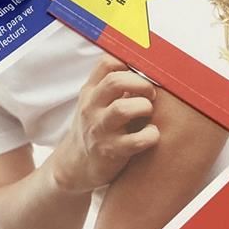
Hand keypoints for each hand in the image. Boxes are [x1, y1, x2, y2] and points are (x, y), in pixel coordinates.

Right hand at [47, 56, 159, 194]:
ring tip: (148, 112)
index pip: (106, 63)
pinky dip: (150, 135)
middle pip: (115, 82)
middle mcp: (92, 107)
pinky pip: (135, 141)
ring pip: (122, 109)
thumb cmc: (96, 127)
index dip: (128, 63)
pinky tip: (151, 134)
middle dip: (140, 83)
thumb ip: (114, 86)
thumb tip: (146, 69)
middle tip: (151, 92)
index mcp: (90, 91)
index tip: (141, 73)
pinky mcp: (111, 152)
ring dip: (143, 106)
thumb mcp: (96, 102)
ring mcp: (100, 130)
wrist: (77, 165)